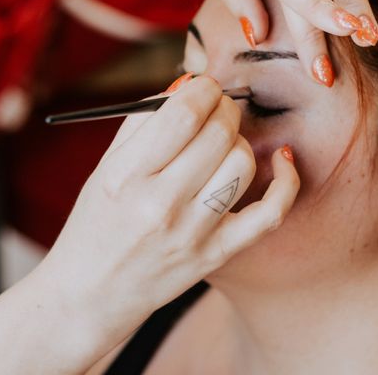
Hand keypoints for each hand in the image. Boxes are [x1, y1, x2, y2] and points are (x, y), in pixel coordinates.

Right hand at [40, 75, 298, 339]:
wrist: (92, 293)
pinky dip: (285, 181)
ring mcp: (193, 233)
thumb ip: (143, 121)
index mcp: (126, 176)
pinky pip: (270, 214)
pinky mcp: (218, 254)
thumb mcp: (106, 167)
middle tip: (217, 110)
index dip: (203, 89)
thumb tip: (188, 84)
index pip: (183, 113)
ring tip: (225, 143)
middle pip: (219, 133)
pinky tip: (282, 159)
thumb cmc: (97, 222)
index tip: (203, 88)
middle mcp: (160, 204)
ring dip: (240, 140)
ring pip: (243, 163)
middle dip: (224, 108)